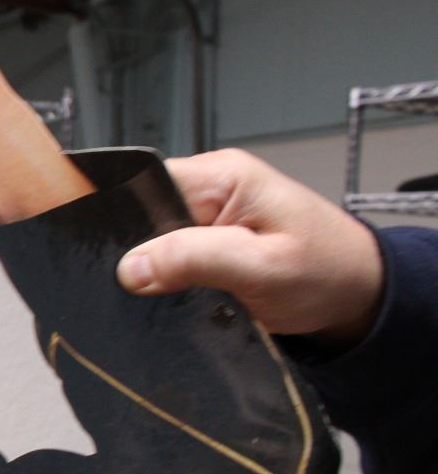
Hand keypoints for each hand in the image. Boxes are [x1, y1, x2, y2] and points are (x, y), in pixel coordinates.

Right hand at [116, 149, 384, 346]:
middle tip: (157, 286)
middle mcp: (210, 187)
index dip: (121, 221)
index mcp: (221, 176)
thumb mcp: (261, 267)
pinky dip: (168, 279)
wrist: (357, 297)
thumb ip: (195, 259)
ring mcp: (208, 214)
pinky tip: (179, 295)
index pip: (143, 185)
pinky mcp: (208, 240)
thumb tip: (130, 267)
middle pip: (141, 213)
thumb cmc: (326, 273)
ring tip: (173, 292)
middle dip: (139, 253)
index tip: (116, 259)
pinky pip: (168, 255)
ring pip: (151, 239)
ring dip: (155, 270)